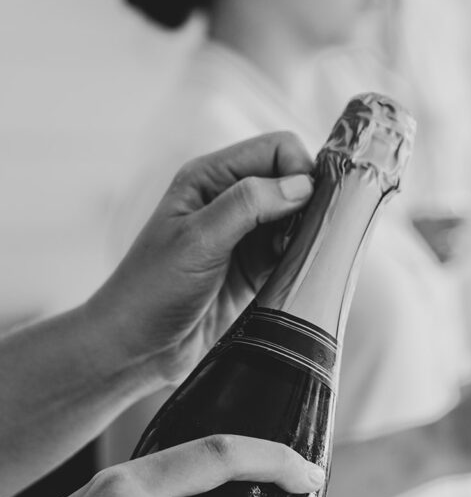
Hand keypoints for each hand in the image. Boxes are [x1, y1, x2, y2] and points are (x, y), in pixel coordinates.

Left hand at [87, 133, 312, 386]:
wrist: (137, 348)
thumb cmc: (152, 289)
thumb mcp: (200, 239)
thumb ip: (249, 204)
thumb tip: (303, 184)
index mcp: (209, 176)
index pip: (276, 149)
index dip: (299, 170)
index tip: (306, 205)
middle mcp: (228, 198)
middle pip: (292, 179)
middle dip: (307, 203)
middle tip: (297, 237)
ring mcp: (244, 233)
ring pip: (297, 216)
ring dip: (305, 233)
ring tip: (290, 258)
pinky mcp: (254, 266)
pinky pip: (293, 249)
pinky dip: (301, 257)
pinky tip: (290, 273)